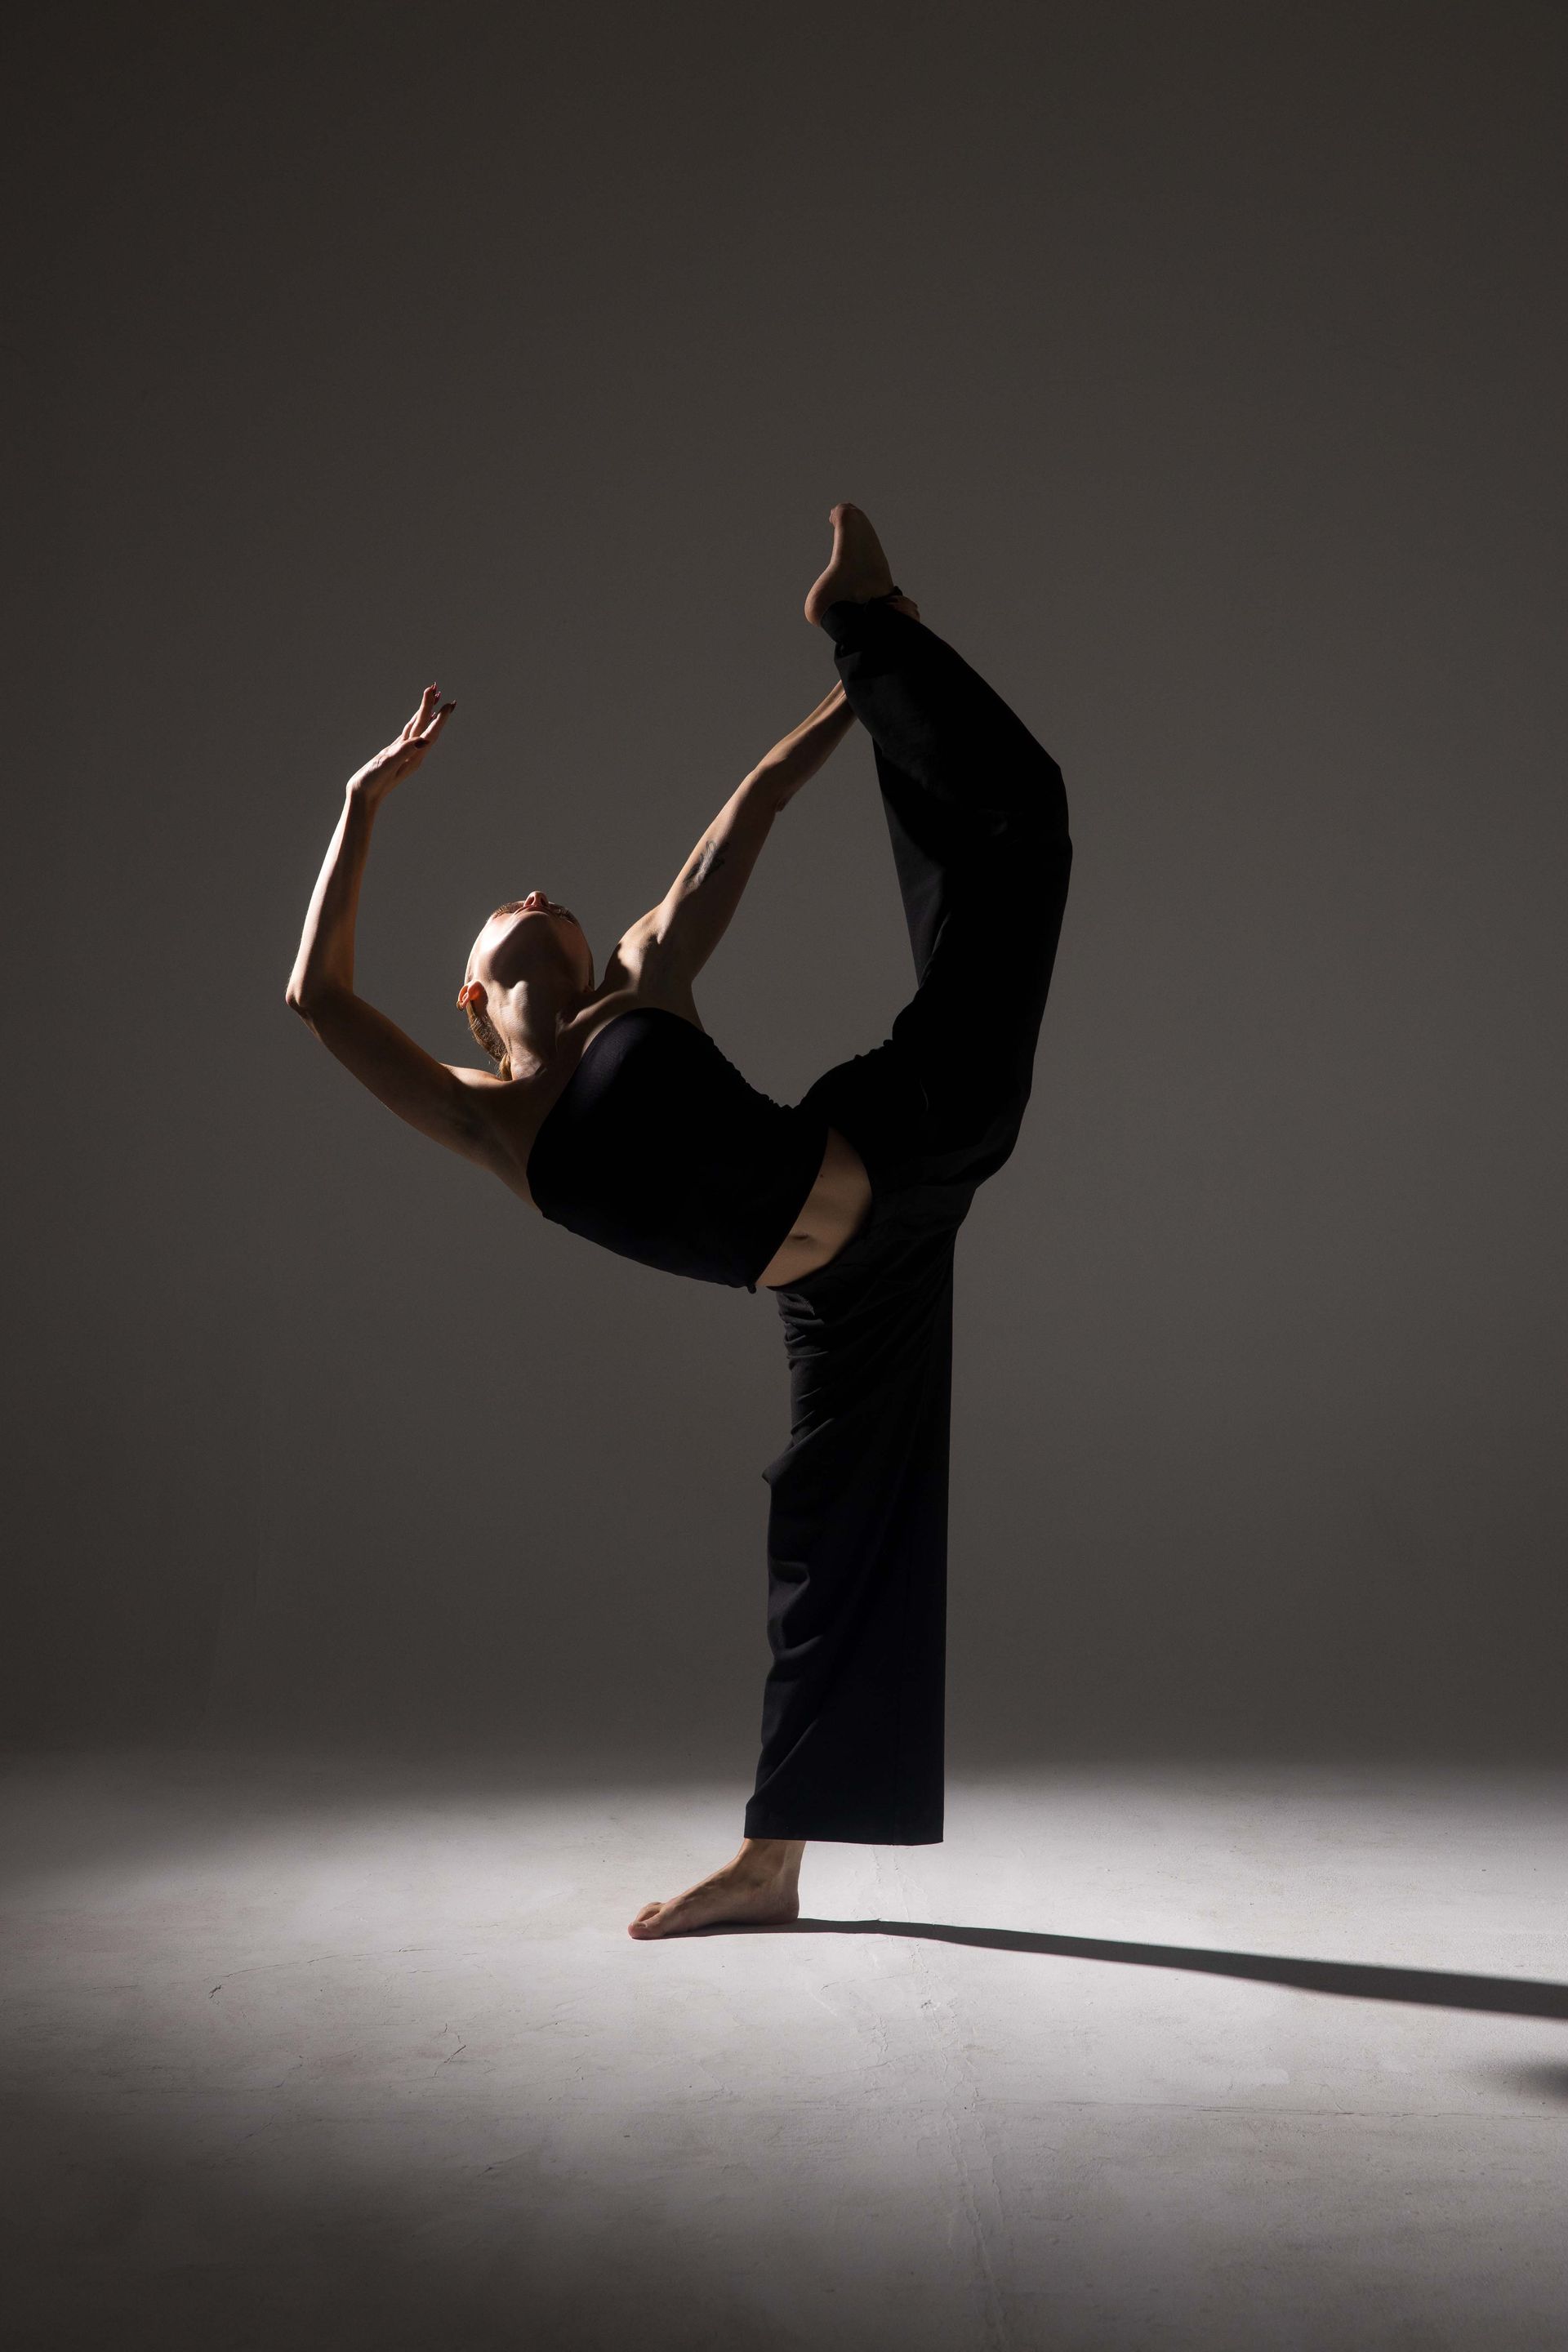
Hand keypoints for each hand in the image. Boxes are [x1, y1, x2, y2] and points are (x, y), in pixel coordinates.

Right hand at [348, 684, 455, 802]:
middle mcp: (413, 754)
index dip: (440, 718)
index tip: (449, 703)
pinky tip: (418, 718)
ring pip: (418, 728)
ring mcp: (405, 753)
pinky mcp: (395, 753)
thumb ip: (404, 752)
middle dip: (433, 708)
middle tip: (439, 690)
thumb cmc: (374, 783)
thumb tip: (423, 741)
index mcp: (414, 756)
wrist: (363, 797)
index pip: (430, 733)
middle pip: (426, 726)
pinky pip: (409, 733)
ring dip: (426, 712)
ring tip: (434, 698)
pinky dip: (415, 723)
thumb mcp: (388, 765)